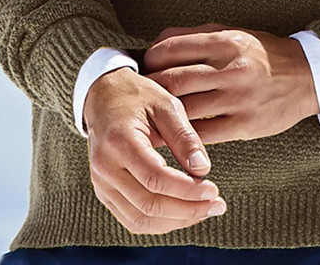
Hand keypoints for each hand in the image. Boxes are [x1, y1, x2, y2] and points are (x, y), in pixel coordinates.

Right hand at [83, 67, 227, 234]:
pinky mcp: (105, 192)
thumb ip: (184, 136)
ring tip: (204, 211)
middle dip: (188, 210)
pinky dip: (160, 223)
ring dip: (176, 221)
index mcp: (119, 141)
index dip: (187, 190)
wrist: (104, 97)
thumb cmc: (138, 97)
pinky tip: (183, 212)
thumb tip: (204, 169)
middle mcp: (105, 167)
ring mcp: (102, 183)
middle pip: (148, 205)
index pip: (155, 178)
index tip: (213, 189)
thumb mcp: (166, 105)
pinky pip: (132, 220)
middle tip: (217, 205)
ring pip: (140, 220)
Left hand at [141, 23, 319, 146]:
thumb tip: (158, 42)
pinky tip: (172, 136)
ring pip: (185, 109)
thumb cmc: (264, 53)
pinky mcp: (244, 124)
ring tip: (148, 118)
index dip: (150, 59)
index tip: (144, 67)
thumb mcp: (234, 33)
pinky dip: (183, 136)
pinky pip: (203, 133)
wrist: (307, 76)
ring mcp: (238, 98)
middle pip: (174, 80)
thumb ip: (196, 36)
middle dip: (150, 89)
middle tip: (139, 96)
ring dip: (162, 116)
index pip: (172, 48)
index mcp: (226, 41)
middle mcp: (231, 68)